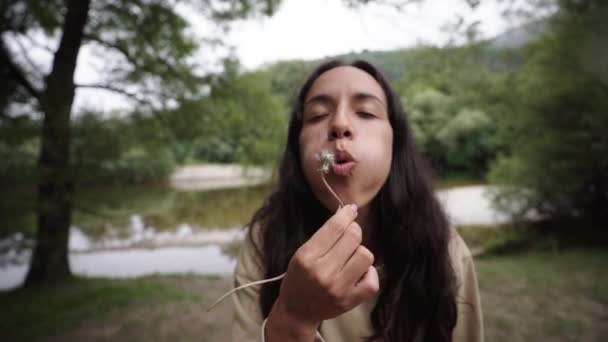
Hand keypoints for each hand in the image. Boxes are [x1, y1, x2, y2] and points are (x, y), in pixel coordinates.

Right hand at [266, 205, 378, 339]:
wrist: (297, 311)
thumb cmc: (299, 278)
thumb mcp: (302, 253)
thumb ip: (324, 235)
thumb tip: (349, 211)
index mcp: (307, 257)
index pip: (335, 226)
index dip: (346, 214)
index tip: (351, 209)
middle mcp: (323, 272)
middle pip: (353, 237)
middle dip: (353, 231)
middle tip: (348, 236)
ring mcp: (338, 288)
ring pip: (365, 255)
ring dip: (359, 252)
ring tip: (350, 258)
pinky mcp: (350, 301)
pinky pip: (372, 280)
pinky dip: (368, 273)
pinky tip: (357, 273)